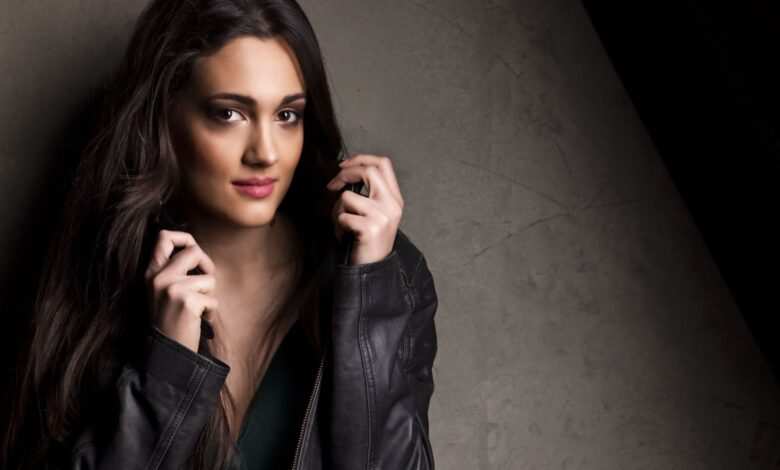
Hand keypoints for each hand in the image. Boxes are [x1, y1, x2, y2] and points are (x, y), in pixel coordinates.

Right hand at [144, 229, 218, 352]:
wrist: (166, 352)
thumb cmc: (171, 320)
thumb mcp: (163, 291)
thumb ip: (174, 271)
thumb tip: (196, 250)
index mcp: (151, 272)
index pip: (164, 237)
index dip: (185, 238)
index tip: (195, 252)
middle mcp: (158, 277)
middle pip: (194, 251)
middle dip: (207, 265)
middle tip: (206, 285)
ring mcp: (171, 288)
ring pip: (208, 278)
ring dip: (209, 295)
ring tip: (196, 310)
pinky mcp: (186, 301)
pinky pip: (213, 299)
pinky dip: (210, 311)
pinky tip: (198, 321)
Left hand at [326, 154, 403, 264]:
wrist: (375, 269)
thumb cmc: (369, 240)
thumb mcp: (378, 212)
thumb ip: (370, 192)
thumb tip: (346, 172)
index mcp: (395, 198)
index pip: (383, 163)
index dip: (361, 158)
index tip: (344, 165)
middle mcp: (392, 204)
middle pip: (368, 171)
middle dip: (344, 174)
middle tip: (332, 185)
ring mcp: (382, 216)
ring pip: (348, 197)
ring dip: (338, 210)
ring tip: (343, 224)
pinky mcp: (370, 229)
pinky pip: (343, 217)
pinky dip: (338, 226)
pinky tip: (345, 235)